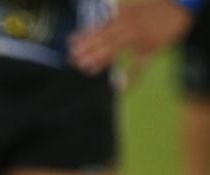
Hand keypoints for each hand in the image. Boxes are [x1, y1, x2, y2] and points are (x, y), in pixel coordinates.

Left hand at [70, 0, 191, 76]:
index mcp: (122, 18)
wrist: (178, 11)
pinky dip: (131, 78)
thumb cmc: (150, 12)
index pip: (98, 28)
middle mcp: (128, 29)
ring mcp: (139, 41)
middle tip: (74, 60)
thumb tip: (90, 31)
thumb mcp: (129, 11)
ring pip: (117, 51)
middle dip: (88, 51)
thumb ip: (111, 21)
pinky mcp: (151, 51)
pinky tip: (120, 89)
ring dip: (101, 61)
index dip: (84, 37)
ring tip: (87, 69)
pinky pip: (140, 66)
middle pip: (104, 41)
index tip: (70, 44)